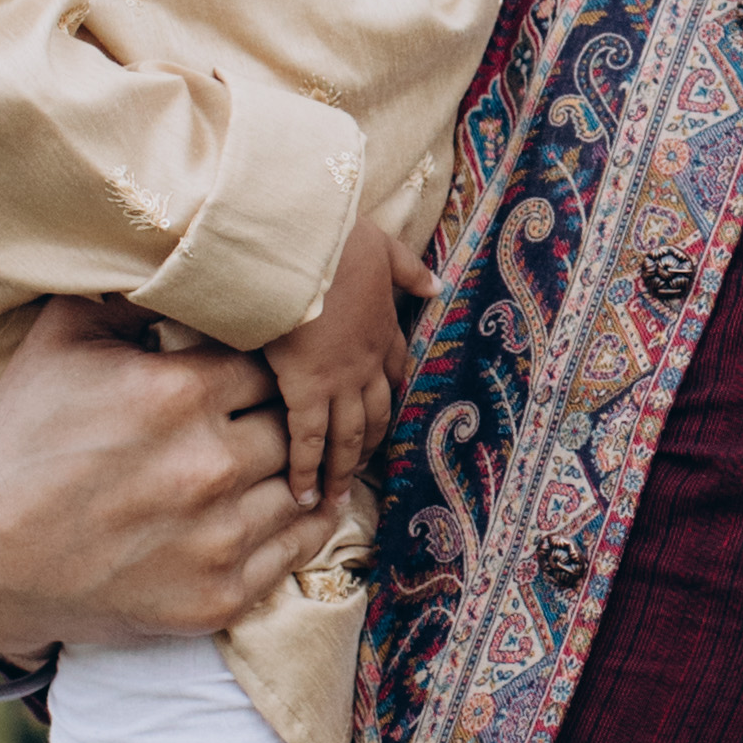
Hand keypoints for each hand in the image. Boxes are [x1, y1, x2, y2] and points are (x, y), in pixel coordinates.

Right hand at [0, 296, 315, 661]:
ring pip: (302, 486)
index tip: (270, 365)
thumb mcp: (62, 339)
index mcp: (177, 393)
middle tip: (288, 409)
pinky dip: (308, 525)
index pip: (273, 362)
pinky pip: (296, 550)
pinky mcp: (216, 596)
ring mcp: (215, 537)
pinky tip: (307, 504)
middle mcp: (205, 466)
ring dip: (303, 469)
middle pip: (294, 423)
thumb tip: (191, 250)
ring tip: (306, 454)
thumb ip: (134, 293)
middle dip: (290, 413)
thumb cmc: (21, 436)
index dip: (274, 362)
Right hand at [260, 230, 428, 517]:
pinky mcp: (308, 389)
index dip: (390, 395)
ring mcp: (340, 380)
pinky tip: (303, 496)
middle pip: (376, 414)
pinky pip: (310, 440)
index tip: (385, 414)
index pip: (394, 371)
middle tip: (362, 473)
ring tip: (334, 501)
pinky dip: (307, 470)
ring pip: (348, 436)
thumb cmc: (334, 241)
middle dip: (370, 446)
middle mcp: (367, 362)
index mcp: (383, 328)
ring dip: (342, 470)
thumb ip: (410, 270)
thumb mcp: (383, 247)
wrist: (303, 246)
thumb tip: (438, 285)